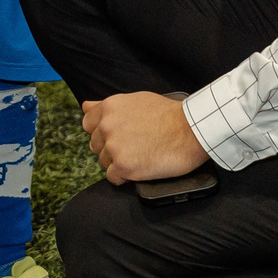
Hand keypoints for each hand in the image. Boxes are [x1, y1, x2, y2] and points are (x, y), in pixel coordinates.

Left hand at [80, 92, 210, 184]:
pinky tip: (139, 169)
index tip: (115, 136)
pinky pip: (113, 178)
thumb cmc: (169, 115)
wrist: (191, 130)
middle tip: (133, 147)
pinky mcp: (124, 166)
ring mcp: (114, 147)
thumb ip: (107, 106)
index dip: (101, 132)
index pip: (88, 124)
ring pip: (104, 162)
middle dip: (110, 148)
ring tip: (140, 157)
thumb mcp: (136, 100)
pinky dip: (124, 177)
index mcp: (109, 108)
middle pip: (96, 145)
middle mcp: (107, 126)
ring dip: (118, 163)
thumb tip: (86, 106)